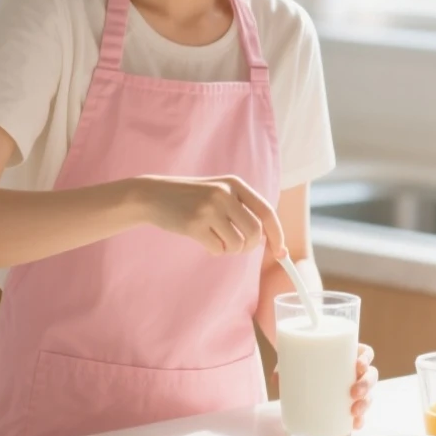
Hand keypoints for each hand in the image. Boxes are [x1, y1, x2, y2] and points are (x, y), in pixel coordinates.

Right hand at [130, 175, 285, 257]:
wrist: (153, 195)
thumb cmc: (190, 198)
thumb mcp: (219, 192)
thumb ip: (242, 208)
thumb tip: (268, 238)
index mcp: (235, 184)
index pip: (266, 212)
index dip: (277, 234)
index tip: (281, 251)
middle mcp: (225, 193)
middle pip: (255, 232)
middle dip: (250, 246)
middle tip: (238, 247)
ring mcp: (209, 208)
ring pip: (237, 244)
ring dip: (230, 250)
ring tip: (217, 241)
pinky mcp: (194, 224)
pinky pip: (218, 249)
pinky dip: (214, 251)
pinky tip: (203, 240)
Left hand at [269, 343, 377, 429]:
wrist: (303, 372)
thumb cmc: (305, 361)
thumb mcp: (295, 359)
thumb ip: (285, 366)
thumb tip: (277, 379)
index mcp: (349, 354)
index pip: (366, 352)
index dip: (366, 358)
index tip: (358, 365)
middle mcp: (356, 371)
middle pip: (371, 374)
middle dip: (366, 384)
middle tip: (353, 392)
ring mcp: (356, 388)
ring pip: (370, 394)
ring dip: (366, 403)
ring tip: (353, 411)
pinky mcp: (351, 404)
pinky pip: (362, 412)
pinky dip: (360, 419)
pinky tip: (355, 425)